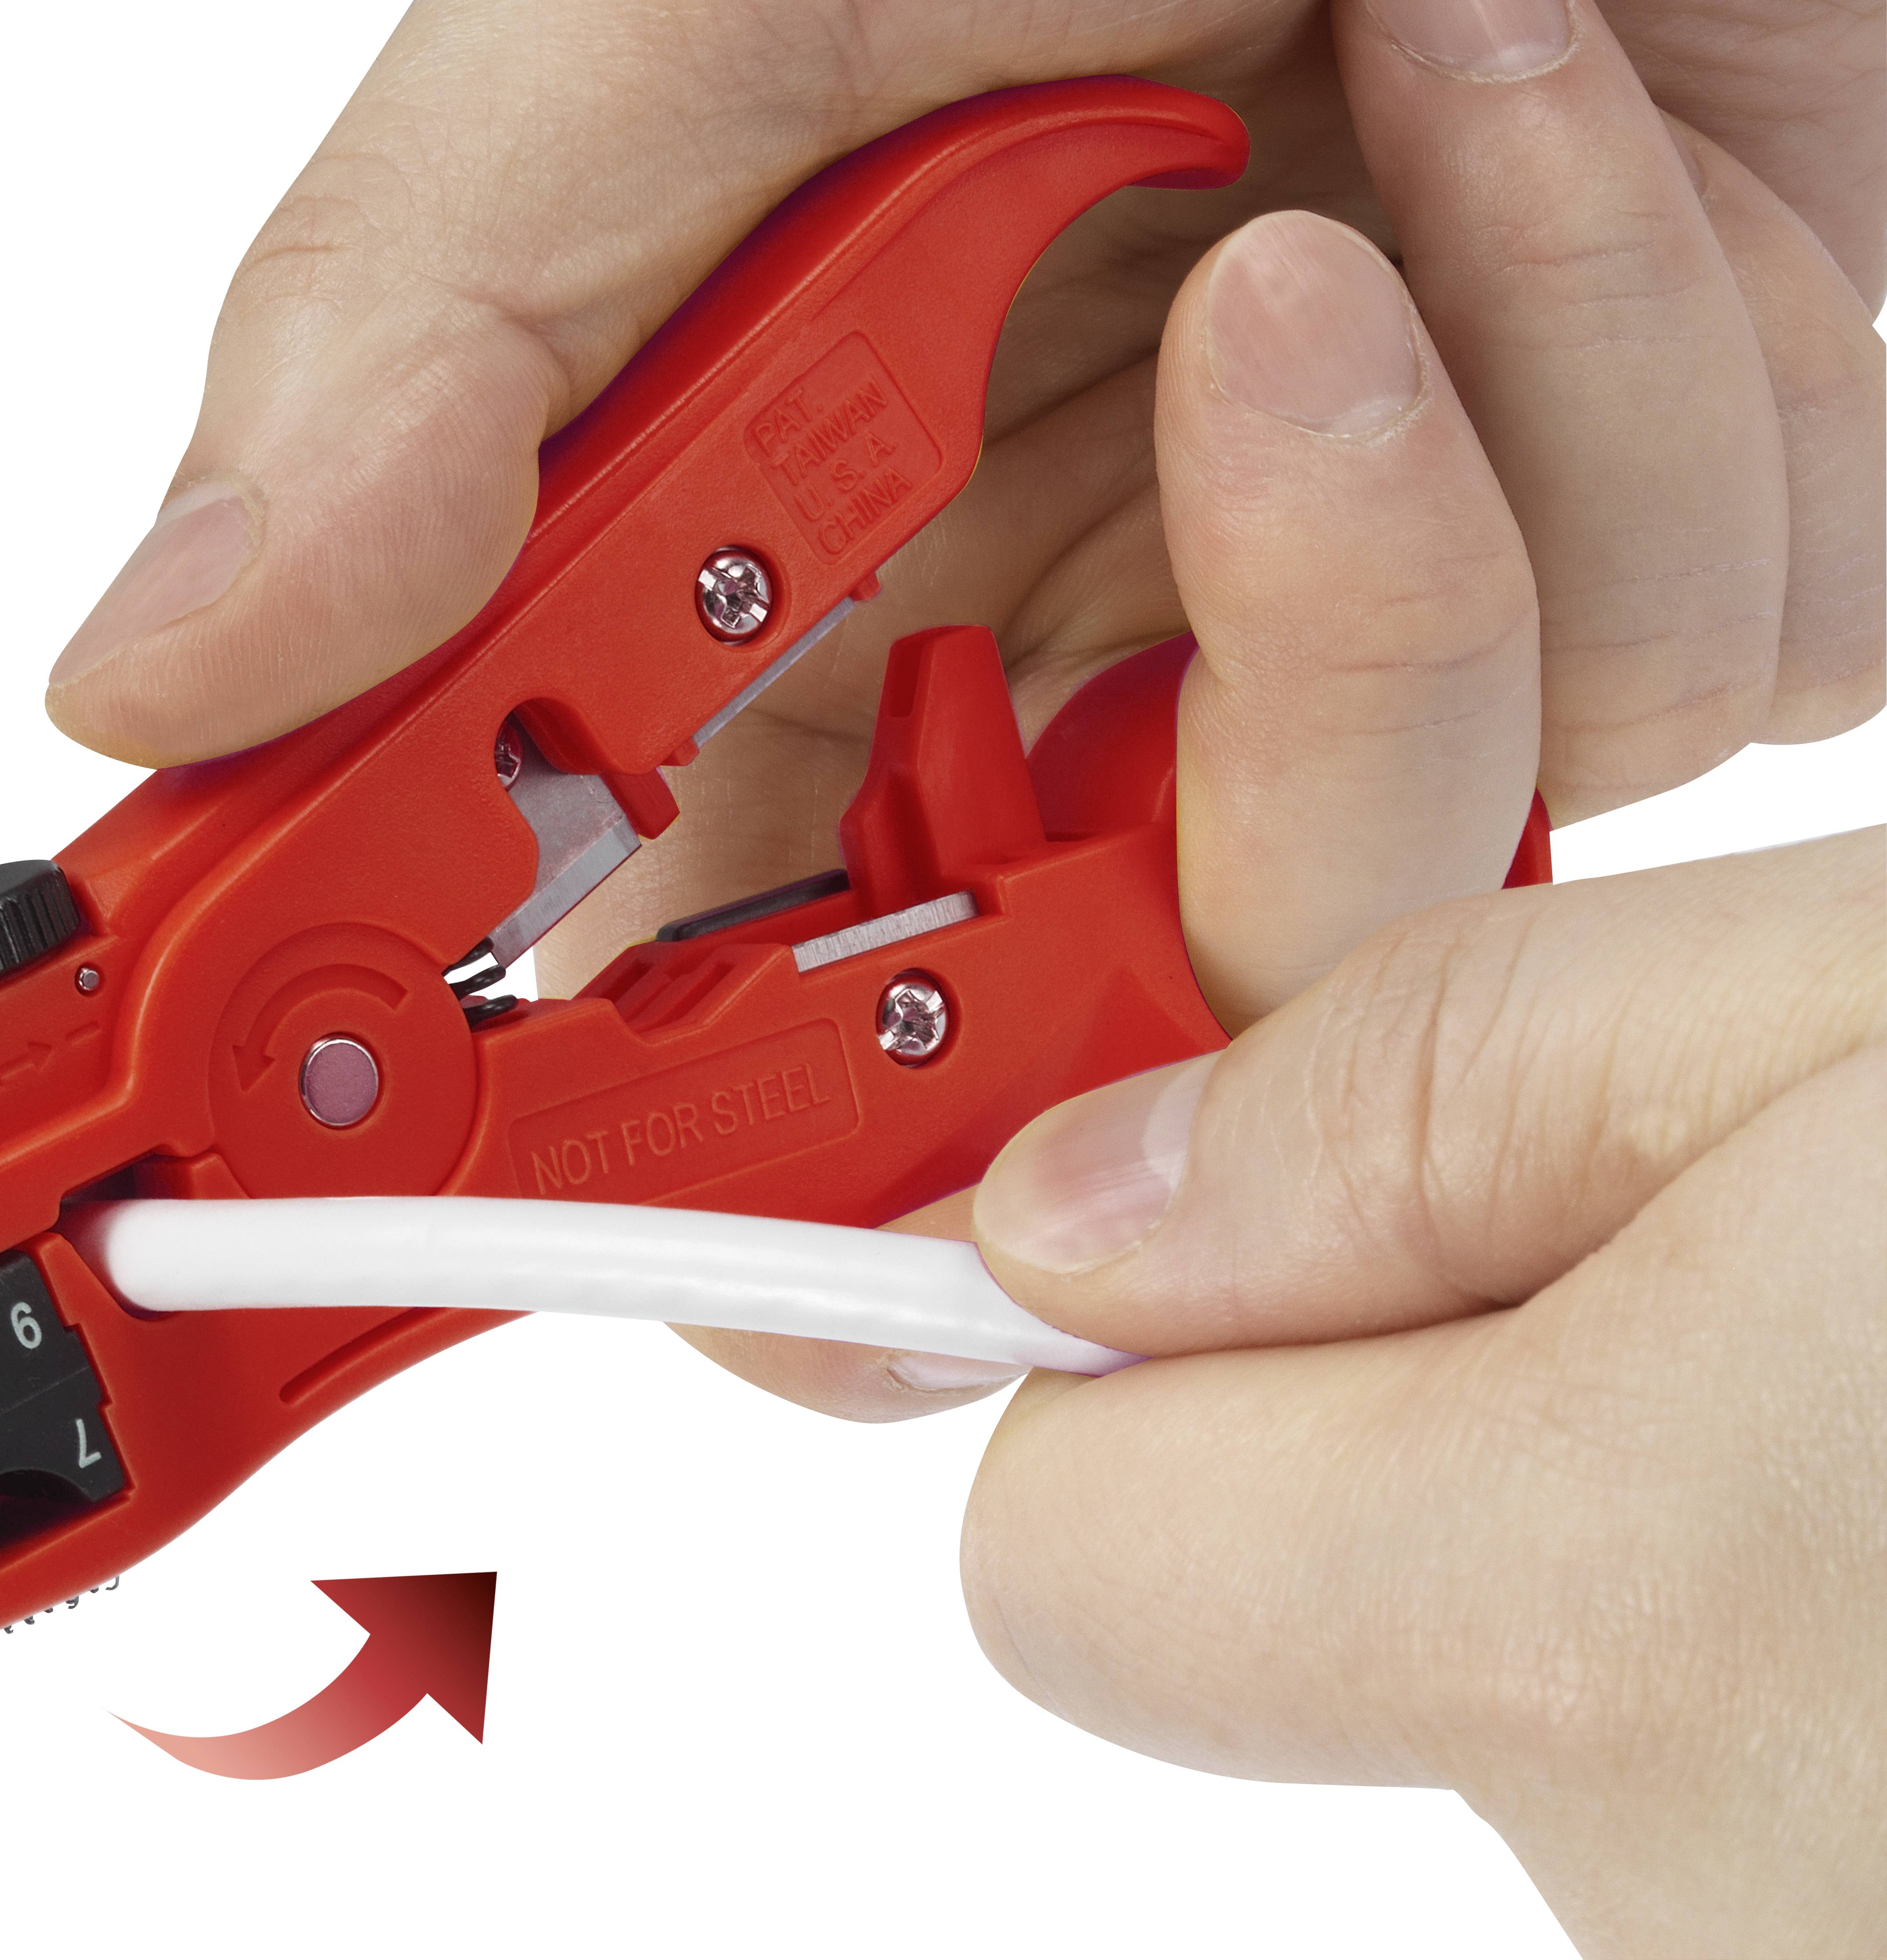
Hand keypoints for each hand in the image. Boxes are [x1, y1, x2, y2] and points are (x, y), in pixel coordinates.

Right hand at [45, 0, 1880, 1042]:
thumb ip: (435, 324)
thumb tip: (164, 660)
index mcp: (776, 529)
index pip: (615, 921)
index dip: (539, 1065)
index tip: (444, 1117)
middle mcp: (1055, 628)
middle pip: (982, 1022)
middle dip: (985, 923)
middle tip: (965, 715)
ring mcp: (1357, 654)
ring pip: (1336, 889)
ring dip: (1341, 551)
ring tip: (1306, 234)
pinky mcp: (1649, 613)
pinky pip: (1632, 682)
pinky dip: (1600, 379)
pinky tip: (1535, 99)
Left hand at [947, 831, 1883, 1957]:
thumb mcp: (1844, 998)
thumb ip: (1426, 1088)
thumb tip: (1090, 1205)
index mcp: (1601, 1616)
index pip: (1057, 1542)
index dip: (1097, 1338)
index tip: (1150, 1199)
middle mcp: (1677, 1876)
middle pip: (1277, 1593)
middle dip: (1389, 1385)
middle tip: (1651, 1216)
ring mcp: (1783, 1950)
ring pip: (1495, 1639)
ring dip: (1593, 1476)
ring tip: (1827, 1324)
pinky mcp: (1858, 1935)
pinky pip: (1675, 1709)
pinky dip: (1732, 1572)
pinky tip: (1873, 1444)